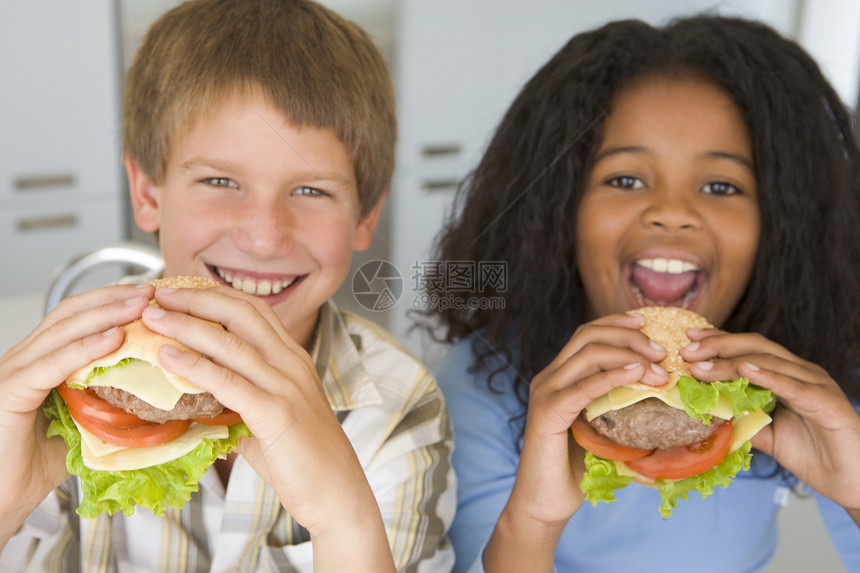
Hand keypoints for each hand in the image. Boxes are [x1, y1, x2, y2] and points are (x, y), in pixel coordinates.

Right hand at [0, 284, 151, 542]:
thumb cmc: (31, 470)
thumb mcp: (80, 429)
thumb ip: (106, 406)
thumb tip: (152, 397)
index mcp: (36, 363)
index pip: (73, 319)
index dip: (109, 303)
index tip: (146, 297)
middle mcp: (21, 360)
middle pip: (69, 315)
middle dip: (113, 299)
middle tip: (151, 291)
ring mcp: (11, 373)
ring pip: (62, 331)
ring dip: (106, 314)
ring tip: (141, 305)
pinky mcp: (9, 392)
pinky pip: (51, 364)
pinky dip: (85, 348)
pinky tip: (115, 337)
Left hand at [142, 286, 394, 570]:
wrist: (336, 491)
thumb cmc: (303, 459)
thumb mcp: (271, 417)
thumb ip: (240, 402)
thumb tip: (197, 402)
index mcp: (293, 359)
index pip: (254, 311)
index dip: (215, 295)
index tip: (180, 291)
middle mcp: (292, 364)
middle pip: (241, 313)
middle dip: (196, 298)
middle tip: (158, 293)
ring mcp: (286, 386)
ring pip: (230, 342)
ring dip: (186, 325)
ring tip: (153, 317)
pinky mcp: (276, 414)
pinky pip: (228, 382)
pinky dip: (194, 365)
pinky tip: (167, 356)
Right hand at [484, 312, 667, 571]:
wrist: (545, 504)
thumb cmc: (576, 472)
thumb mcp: (604, 432)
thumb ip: (623, 412)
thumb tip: (671, 407)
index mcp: (559, 377)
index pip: (586, 334)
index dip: (617, 322)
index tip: (650, 323)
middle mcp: (549, 378)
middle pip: (587, 335)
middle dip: (628, 335)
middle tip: (663, 350)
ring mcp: (545, 393)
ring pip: (587, 353)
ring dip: (628, 354)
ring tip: (659, 367)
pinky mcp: (547, 413)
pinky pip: (583, 386)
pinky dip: (612, 376)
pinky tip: (637, 375)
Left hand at [683, 328, 859, 510]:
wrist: (853, 483)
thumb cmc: (816, 456)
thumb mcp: (769, 436)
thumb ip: (744, 420)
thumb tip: (710, 412)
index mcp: (788, 376)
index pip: (748, 350)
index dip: (719, 342)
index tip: (688, 340)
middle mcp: (802, 373)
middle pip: (756, 346)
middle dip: (718, 345)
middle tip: (687, 350)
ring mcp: (816, 384)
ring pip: (769, 362)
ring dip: (731, 362)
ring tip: (702, 366)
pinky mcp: (827, 402)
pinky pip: (793, 385)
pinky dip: (768, 375)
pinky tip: (744, 370)